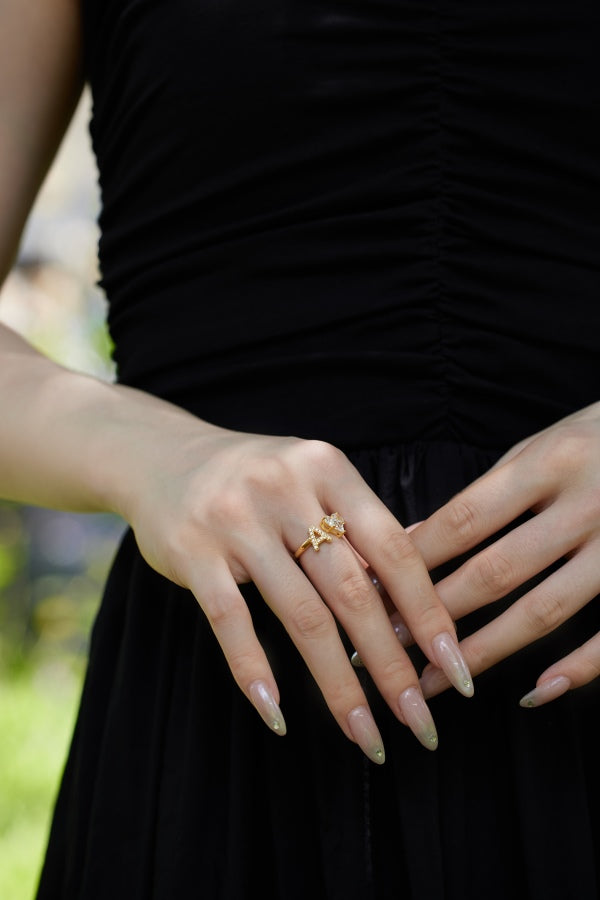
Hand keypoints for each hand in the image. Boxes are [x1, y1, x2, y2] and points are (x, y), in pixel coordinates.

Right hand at [124, 423, 473, 760]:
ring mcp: (236, 521)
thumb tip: (420, 600)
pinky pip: (231, 622)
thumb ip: (358, 529)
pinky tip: (278, 715)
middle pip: (354, 591)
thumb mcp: (311, 481)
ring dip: (338, 685)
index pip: (394, 549)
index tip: (455, 668)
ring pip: (300, 616)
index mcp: (328, 469)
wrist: (161, 455)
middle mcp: (286, 489)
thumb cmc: (255, 479)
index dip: (428, 613)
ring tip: (364, 735)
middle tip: (419, 723)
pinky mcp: (193, 552)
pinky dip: (254, 672)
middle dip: (392, 666)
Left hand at [406, 402, 599, 704]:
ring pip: (544, 610)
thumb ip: (483, 496)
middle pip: (496, 570)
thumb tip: (414, 536)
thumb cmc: (592, 441)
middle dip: (436, 612)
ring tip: (439, 679)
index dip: (416, 561)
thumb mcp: (536, 451)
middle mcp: (583, 506)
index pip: (465, 520)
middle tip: (391, 644)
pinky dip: (575, 669)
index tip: (374, 591)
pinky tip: (534, 691)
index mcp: (547, 465)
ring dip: (485, 650)